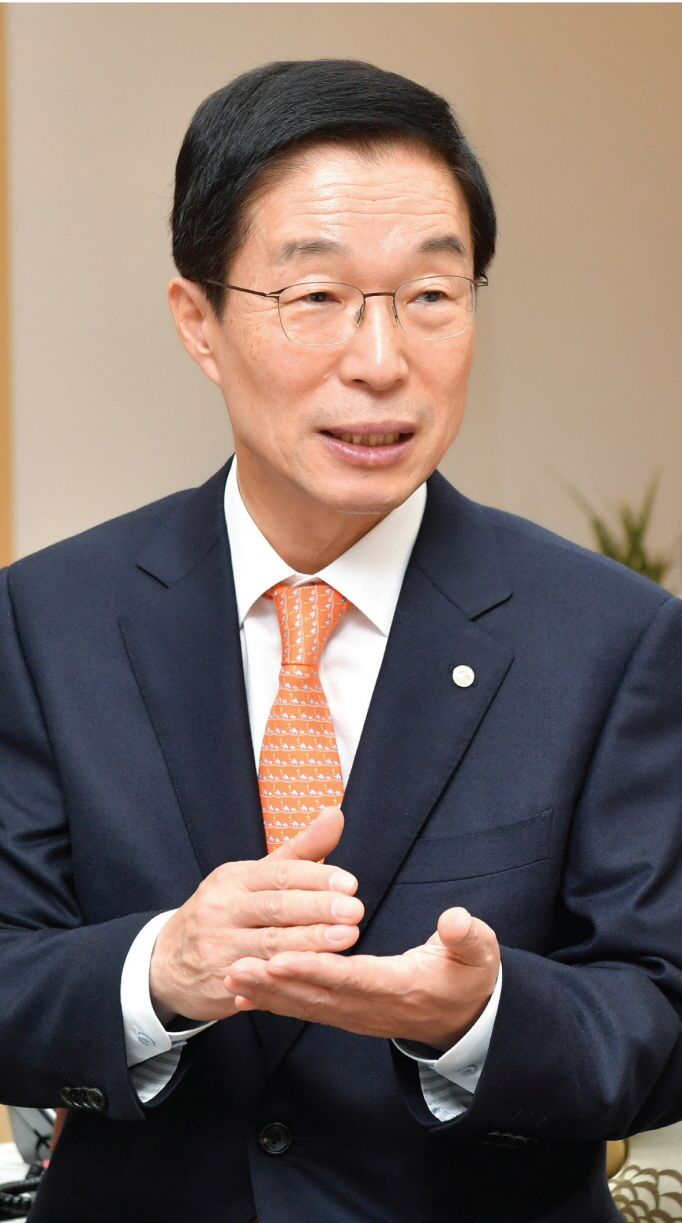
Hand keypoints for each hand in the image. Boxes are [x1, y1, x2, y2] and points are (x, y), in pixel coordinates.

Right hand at [149, 807, 362, 1021]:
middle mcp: (222, 909)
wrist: (167, 962)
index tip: (349, 883)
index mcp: (233, 879)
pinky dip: (288, 974)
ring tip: (346, 938)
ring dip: (310, 942)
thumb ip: (300, 851)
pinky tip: (316, 972)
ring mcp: (219, 947)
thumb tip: (335, 814)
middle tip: (354, 910)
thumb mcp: (254, 878)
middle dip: (317, 909)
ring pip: (270, 944)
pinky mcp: (221, 982)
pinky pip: (261, 978)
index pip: (277, 874)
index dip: (315, 877)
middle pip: (275, 907)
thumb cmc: (225, 913)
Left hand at [224, 907, 499, 1049]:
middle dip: (276, 981)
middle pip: (318, 995)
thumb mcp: (480, 953)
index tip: (282, 957)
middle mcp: (373, 1007)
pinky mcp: (348, 1013)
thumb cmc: (469, 976)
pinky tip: (244, 994)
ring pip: (307, 1005)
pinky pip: (307, 1009)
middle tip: (237, 965)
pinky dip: (274, 1003)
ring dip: (267, 993)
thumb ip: (468, 936)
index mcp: (403, 986)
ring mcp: (358, 1014)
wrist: (467, 1017)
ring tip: (231, 975)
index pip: (353, 977)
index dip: (317, 968)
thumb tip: (456, 919)